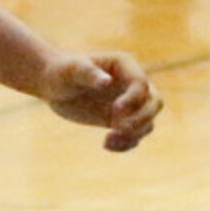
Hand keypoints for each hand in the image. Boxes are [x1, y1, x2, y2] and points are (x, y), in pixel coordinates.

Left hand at [39, 50, 161, 151]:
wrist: (54, 84)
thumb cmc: (61, 71)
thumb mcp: (71, 71)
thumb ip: (88, 73)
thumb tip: (107, 82)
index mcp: (125, 65)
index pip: (142, 84)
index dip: (133, 100)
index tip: (114, 111)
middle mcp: (132, 84)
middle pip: (155, 102)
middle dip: (142, 118)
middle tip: (117, 127)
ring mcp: (128, 103)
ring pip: (148, 121)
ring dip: (134, 134)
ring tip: (108, 139)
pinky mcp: (121, 119)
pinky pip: (136, 135)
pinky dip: (127, 143)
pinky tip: (106, 144)